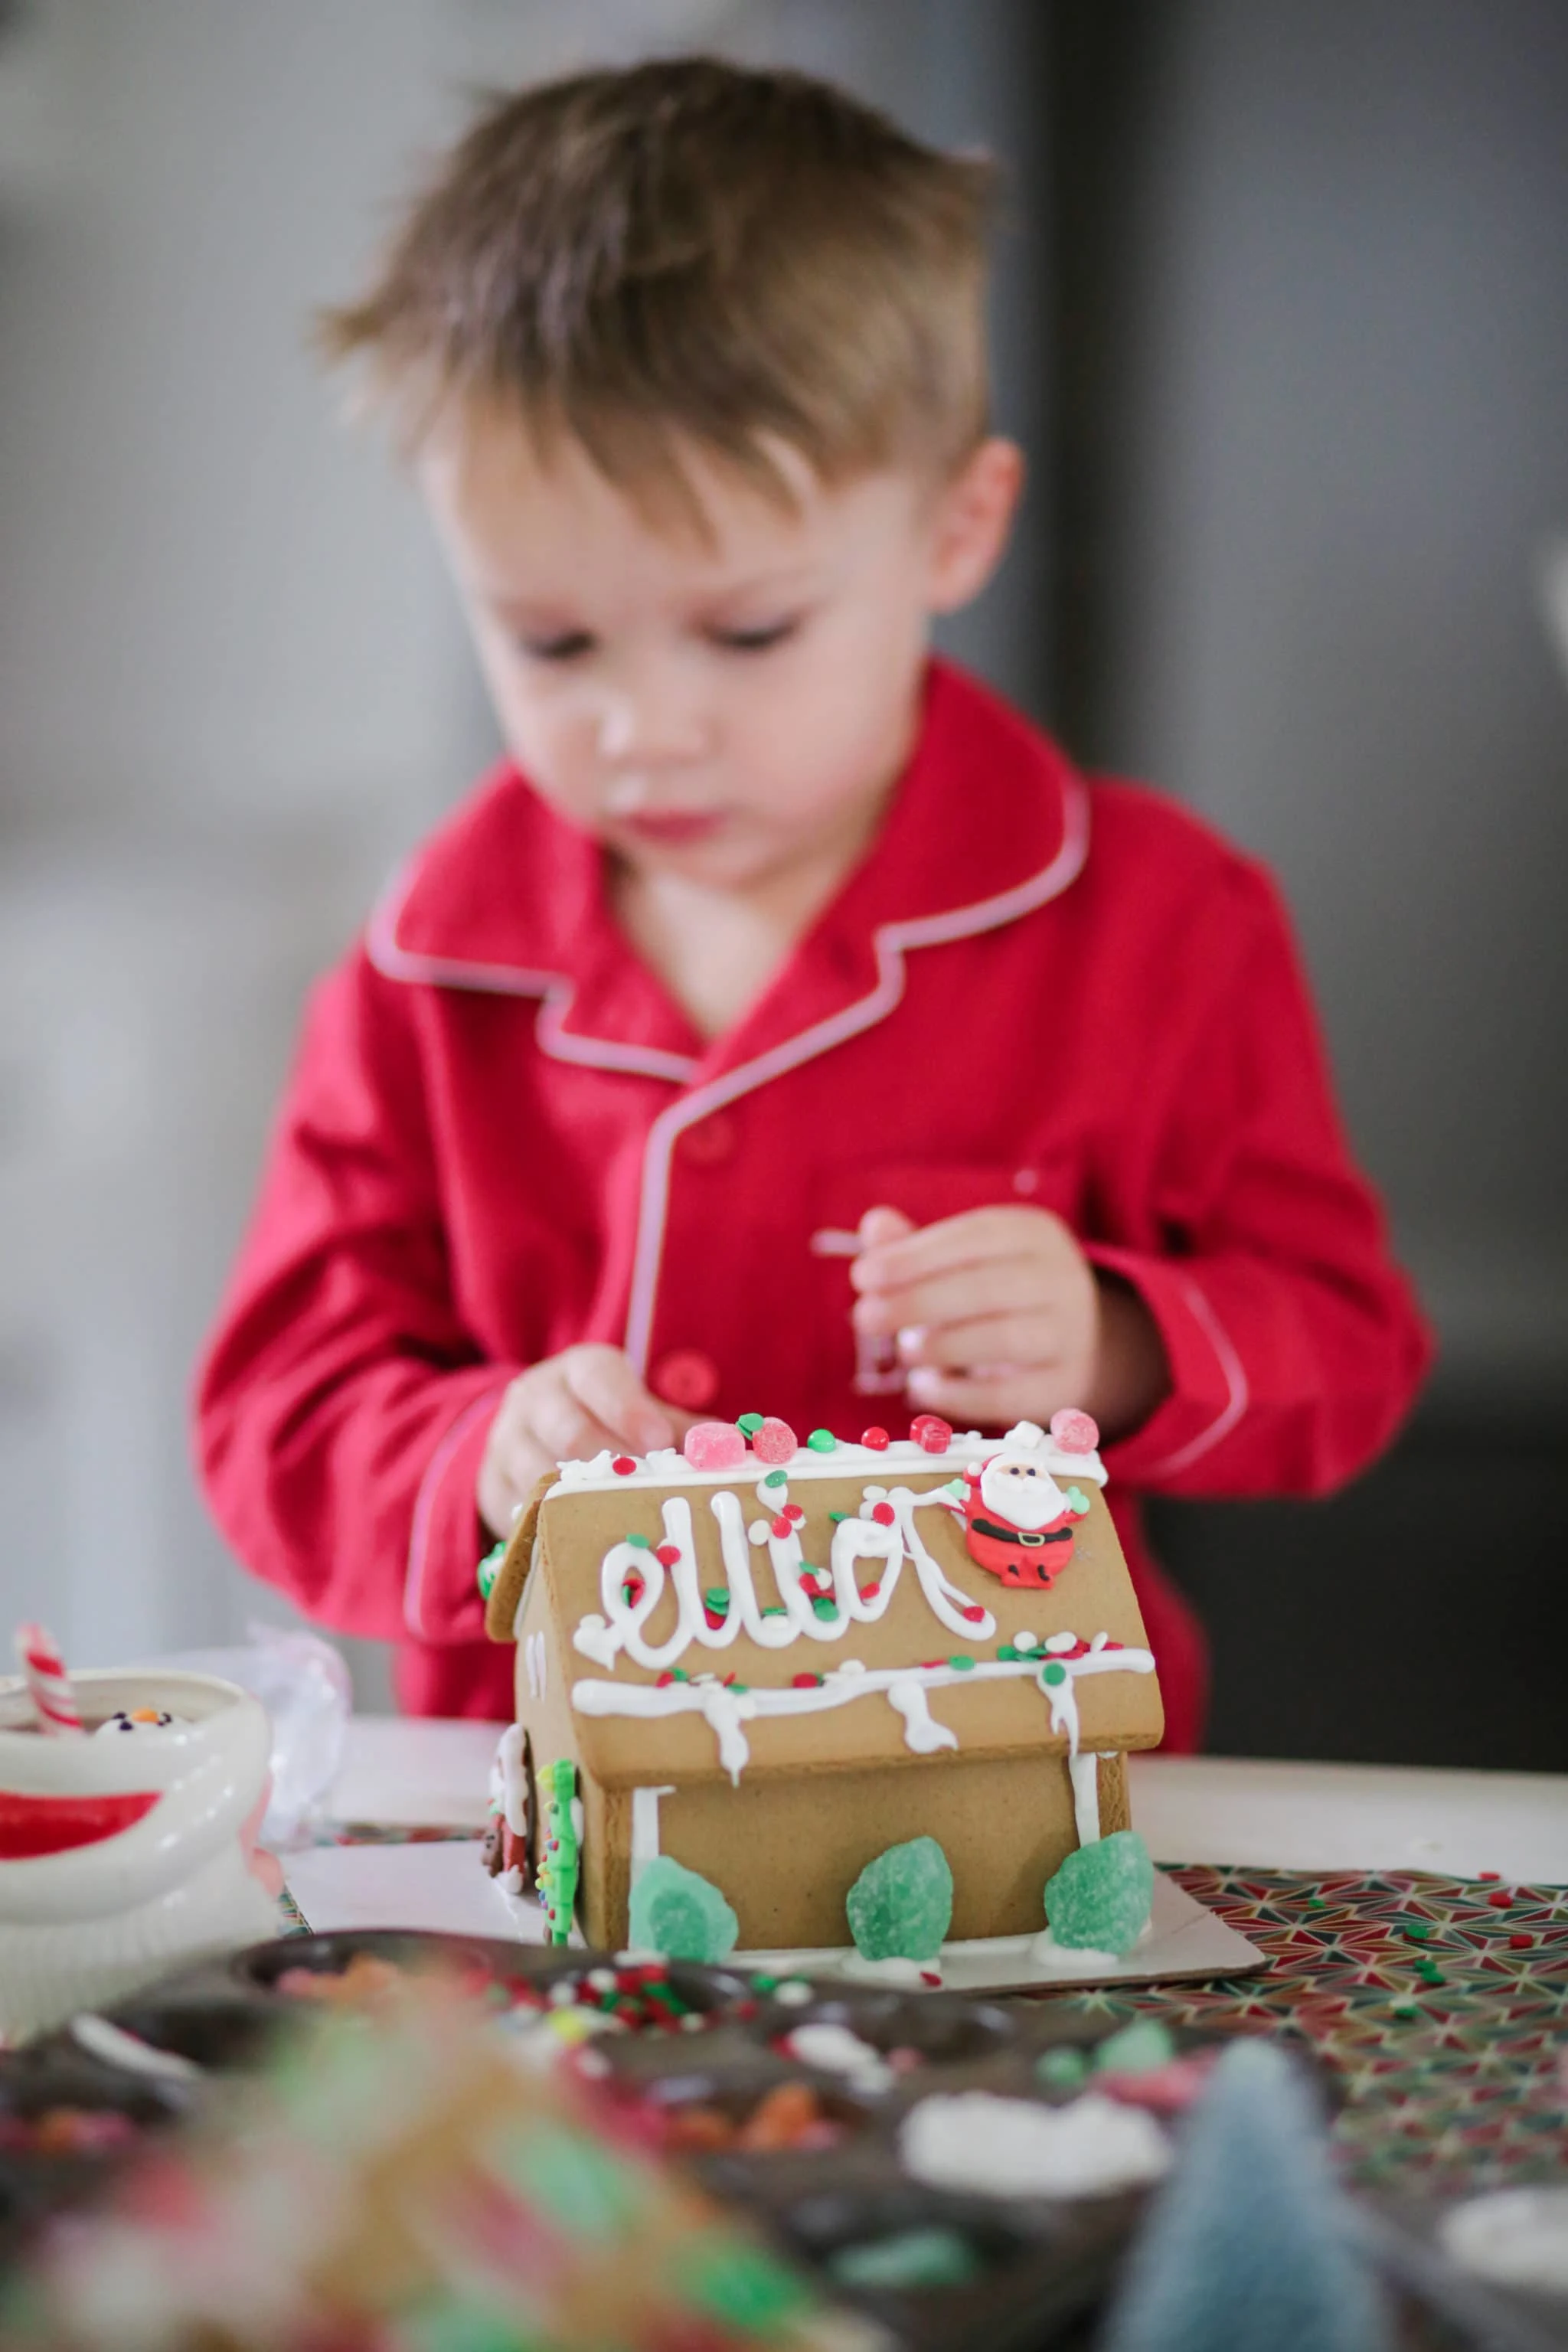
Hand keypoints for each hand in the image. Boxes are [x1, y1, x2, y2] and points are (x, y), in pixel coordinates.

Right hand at [477, 1345, 693, 1538]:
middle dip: (609, 1463)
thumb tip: (732, 1454)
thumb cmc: (604, 1421)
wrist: (528, 1433)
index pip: (599, 1379)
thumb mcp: (639, 1411)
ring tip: (619, 1522)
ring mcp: (508, 1440)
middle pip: (567, 1430)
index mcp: (580, 1371)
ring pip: (538, 1473)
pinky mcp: (492, 1483)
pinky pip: (519, 1509)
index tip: (659, 1441)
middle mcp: (537, 1397)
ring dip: (580, 1501)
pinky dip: (552, 1526)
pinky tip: (581, 1541)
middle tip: (646, 1492)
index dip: (628, 1409)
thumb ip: (683, 1429)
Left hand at [849, 1204, 1168, 1441]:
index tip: (863, 1277)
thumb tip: (875, 1225)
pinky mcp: (1063, 1385)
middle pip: (988, 1287)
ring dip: (942, 1346)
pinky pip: (1009, 1394)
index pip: (974, 1237)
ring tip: (906, 1351)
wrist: (1072, 1340)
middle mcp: (1060, 1278)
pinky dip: (957, 1395)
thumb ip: (914, 1246)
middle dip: (918, 1301)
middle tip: (865, 1317)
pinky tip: (923, 1386)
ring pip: (1004, 1339)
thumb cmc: (997, 1290)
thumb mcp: (961, 1259)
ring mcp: (1069, 1334)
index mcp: (1032, 1234)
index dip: (915, 1257)